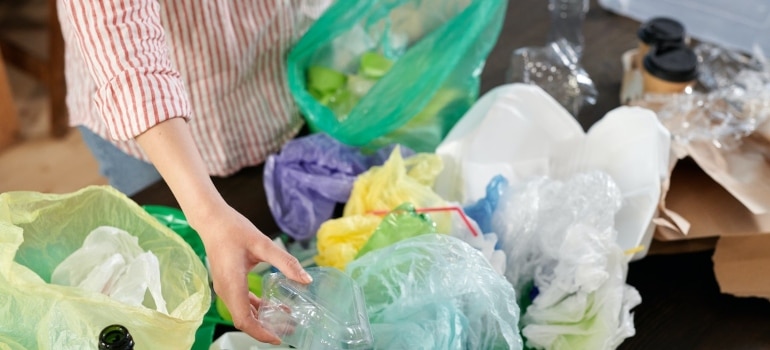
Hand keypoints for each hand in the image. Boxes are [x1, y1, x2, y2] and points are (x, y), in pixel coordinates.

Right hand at [195, 204, 311, 343]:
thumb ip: (285, 262)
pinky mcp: (227, 283)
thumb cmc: (234, 229)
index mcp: (232, 284)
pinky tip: (272, 305)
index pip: (244, 319)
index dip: (261, 333)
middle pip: (244, 320)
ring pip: (242, 313)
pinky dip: (256, 308)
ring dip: (262, 319)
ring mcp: (225, 287)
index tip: (279, 338)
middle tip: (289, 330)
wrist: (212, 220)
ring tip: (285, 319)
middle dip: (265, 329)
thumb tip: (306, 280)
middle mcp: (226, 290)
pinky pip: (241, 303)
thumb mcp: (263, 244)